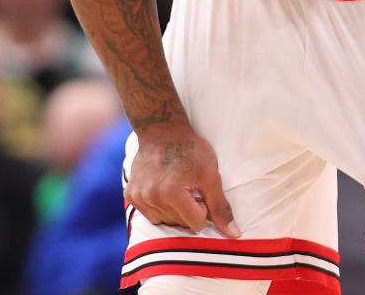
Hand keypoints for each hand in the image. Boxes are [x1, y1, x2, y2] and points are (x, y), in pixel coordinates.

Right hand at [126, 121, 240, 236]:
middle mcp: (152, 197)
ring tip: (175, 188)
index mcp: (172, 193)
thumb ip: (220, 207)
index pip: (197, 224)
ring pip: (165, 222)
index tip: (198, 190)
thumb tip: (234, 234)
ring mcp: (139, 196)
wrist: (161, 130)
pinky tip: (162, 189)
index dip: (203, 208)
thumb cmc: (190, 150)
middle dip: (188, 210)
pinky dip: (158, 207)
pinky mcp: (131, 194)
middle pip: (180, 224)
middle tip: (188, 187)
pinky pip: (149, 215)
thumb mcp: (210, 176)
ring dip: (174, 210)